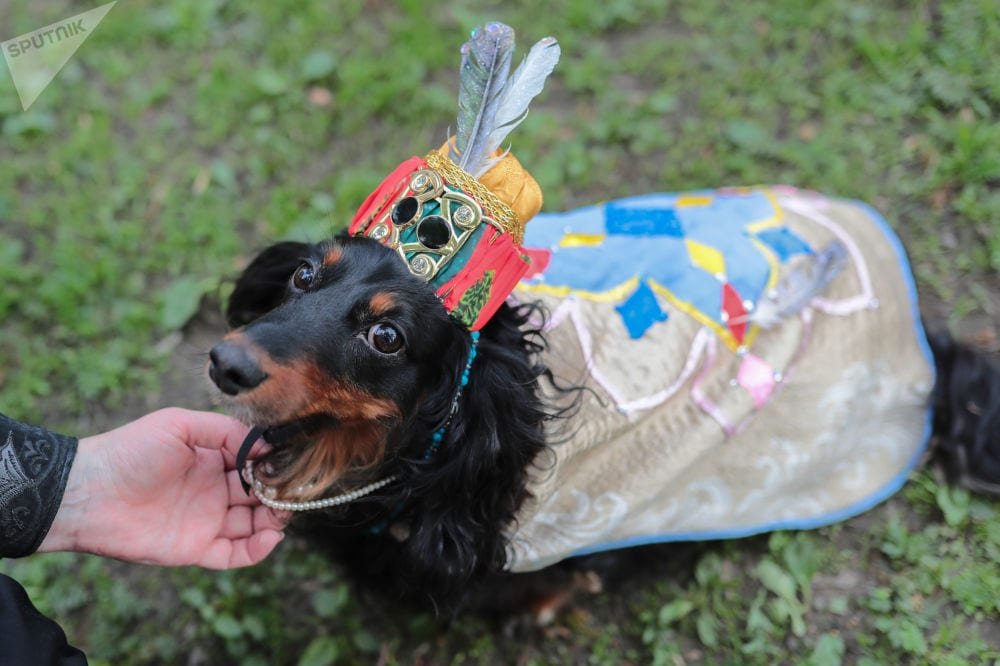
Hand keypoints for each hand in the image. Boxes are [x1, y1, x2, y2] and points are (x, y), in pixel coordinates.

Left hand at [39, 408, 285, 568]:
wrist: (88, 491)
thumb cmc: (130, 450)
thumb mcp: (180, 424)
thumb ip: (225, 430)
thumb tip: (266, 445)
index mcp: (210, 459)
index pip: (253, 463)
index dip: (272, 463)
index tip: (291, 461)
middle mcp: (212, 490)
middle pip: (259, 495)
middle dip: (280, 492)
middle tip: (295, 490)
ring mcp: (205, 521)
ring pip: (253, 524)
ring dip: (274, 520)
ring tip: (285, 513)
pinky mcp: (195, 549)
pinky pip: (234, 554)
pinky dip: (257, 550)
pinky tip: (270, 537)